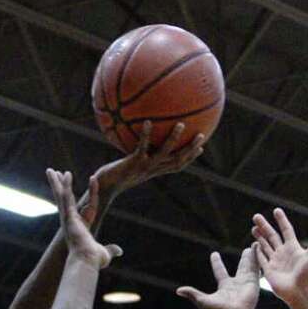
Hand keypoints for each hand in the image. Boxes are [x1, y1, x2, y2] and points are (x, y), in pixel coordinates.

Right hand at [47, 169, 119, 269]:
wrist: (86, 262)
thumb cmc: (93, 261)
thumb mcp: (105, 254)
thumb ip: (111, 250)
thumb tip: (119, 251)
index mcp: (80, 227)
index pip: (87, 206)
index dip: (92, 194)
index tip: (92, 180)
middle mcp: (71, 221)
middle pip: (64, 199)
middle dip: (58, 187)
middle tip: (53, 174)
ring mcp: (68, 218)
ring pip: (62, 196)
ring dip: (57, 182)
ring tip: (50, 169)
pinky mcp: (68, 217)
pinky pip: (67, 198)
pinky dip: (67, 186)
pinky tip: (66, 174)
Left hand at [82, 122, 205, 225]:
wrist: (105, 187)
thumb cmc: (115, 174)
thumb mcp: (129, 162)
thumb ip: (137, 151)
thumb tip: (138, 133)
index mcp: (155, 171)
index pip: (177, 165)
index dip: (190, 158)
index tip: (201, 147)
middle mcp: (153, 170)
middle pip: (177, 161)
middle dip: (191, 150)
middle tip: (202, 136)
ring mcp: (144, 167)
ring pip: (164, 154)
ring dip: (174, 140)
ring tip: (181, 125)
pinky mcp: (134, 163)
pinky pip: (142, 148)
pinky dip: (146, 136)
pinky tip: (148, 122)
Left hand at [177, 245, 258, 308]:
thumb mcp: (202, 300)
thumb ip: (192, 293)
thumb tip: (178, 291)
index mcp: (224, 287)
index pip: (220, 271)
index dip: (217, 263)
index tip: (214, 254)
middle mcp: (236, 284)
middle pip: (241, 268)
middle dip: (244, 260)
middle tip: (246, 249)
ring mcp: (246, 283)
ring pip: (250, 266)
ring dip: (253, 256)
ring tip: (255, 245)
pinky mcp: (254, 283)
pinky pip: (256, 267)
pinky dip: (258, 257)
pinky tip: (259, 247)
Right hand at [252, 209, 307, 306]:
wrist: (302, 294)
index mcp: (293, 248)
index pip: (286, 230)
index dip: (281, 220)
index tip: (276, 210)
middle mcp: (284, 254)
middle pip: (272, 236)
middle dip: (264, 226)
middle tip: (256, 216)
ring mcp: (275, 263)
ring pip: (265, 246)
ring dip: (259, 237)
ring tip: (253, 228)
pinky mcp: (269, 272)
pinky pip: (261, 260)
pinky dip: (257, 252)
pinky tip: (253, 244)